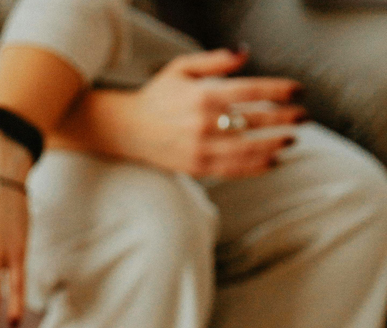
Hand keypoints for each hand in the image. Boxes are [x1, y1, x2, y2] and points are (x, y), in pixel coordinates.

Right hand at [54, 48, 305, 178]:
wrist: (129, 129)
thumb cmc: (159, 95)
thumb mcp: (183, 67)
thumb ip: (216, 61)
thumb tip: (245, 53)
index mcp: (204, 94)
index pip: (251, 91)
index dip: (278, 90)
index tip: (298, 90)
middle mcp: (204, 123)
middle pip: (254, 121)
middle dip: (283, 119)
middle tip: (303, 117)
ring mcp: (201, 148)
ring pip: (247, 149)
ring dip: (273, 145)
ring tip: (291, 141)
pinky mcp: (197, 167)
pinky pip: (233, 169)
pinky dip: (255, 167)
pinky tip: (272, 162)